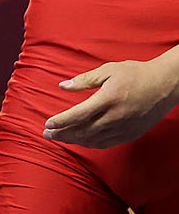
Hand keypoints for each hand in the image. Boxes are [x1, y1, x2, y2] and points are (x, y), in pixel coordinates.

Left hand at [44, 57, 178, 146]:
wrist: (166, 84)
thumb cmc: (135, 73)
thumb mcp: (108, 70)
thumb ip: (84, 80)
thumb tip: (63, 86)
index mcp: (108, 99)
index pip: (79, 115)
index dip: (61, 121)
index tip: (48, 124)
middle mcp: (116, 117)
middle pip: (84, 130)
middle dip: (63, 134)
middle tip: (47, 135)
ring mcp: (125, 127)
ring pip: (95, 139)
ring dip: (75, 140)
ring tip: (60, 138)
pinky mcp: (132, 133)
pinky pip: (108, 143)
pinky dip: (92, 143)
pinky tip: (81, 141)